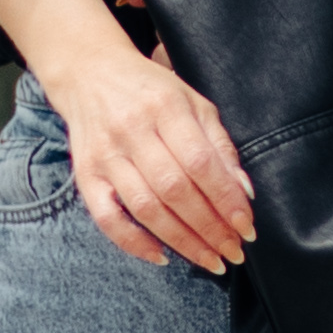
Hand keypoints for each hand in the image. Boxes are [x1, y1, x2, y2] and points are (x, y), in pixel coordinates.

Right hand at [57, 52, 256, 275]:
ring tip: (209, 259)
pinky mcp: (85, 174)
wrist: (88, 73)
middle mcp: (132, 131)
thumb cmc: (150, 90)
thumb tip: (243, 191)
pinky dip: (132, 242)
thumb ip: (218, 143)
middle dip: (210, 228)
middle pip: (175, 190)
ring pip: (146, 207)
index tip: (247, 228)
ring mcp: (105, 155)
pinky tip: (160, 256)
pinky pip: (106, 217)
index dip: (226, 200)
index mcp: (165, 107)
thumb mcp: (192, 102)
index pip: (201, 163)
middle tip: (233, 252)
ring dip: (181, 240)